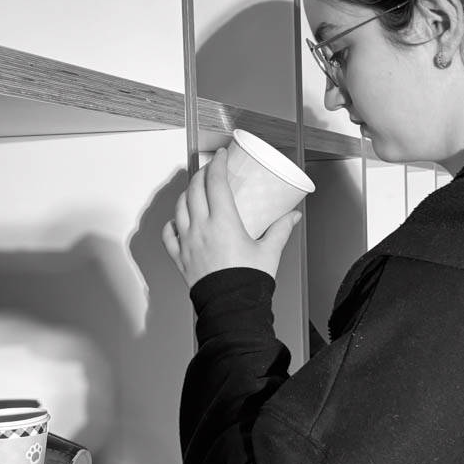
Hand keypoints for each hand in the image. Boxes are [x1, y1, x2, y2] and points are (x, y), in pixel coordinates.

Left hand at [162, 146, 302, 287]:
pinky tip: (177, 221)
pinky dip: (172, 224)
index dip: (217, 164)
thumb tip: (293, 216)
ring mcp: (187, 243)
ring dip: (186, 194)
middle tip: (209, 170)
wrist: (232, 308)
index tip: (220, 155)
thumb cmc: (249, 281)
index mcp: (223, 222)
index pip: (215, 183)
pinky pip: (169, 235)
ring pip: (179, 208)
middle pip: (194, 190)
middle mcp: (201, 228)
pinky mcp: (180, 258)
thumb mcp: (269, 251)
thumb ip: (281, 230)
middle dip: (201, 175)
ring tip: (194, 190)